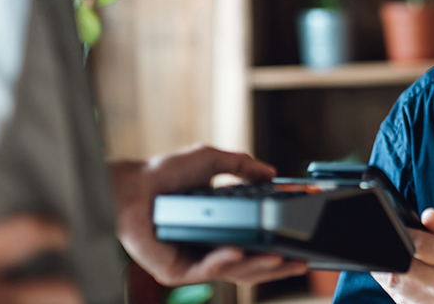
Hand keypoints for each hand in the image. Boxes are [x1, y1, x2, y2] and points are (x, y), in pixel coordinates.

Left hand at [111, 145, 308, 285]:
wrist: (131, 183)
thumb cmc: (164, 172)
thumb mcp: (211, 161)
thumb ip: (242, 166)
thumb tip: (271, 172)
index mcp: (221, 229)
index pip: (256, 246)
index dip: (279, 248)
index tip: (302, 248)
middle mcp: (209, 249)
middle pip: (251, 266)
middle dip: (278, 267)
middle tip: (301, 263)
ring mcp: (192, 262)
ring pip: (232, 273)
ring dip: (258, 267)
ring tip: (278, 258)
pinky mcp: (175, 271)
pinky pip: (204, 271)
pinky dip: (224, 261)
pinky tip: (237, 252)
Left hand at [372, 208, 433, 303]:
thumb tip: (426, 215)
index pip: (422, 245)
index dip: (405, 234)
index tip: (399, 228)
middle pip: (402, 267)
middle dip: (392, 253)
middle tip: (397, 245)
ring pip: (394, 284)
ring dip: (390, 269)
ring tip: (402, 261)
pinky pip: (396, 296)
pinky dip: (395, 285)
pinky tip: (407, 279)